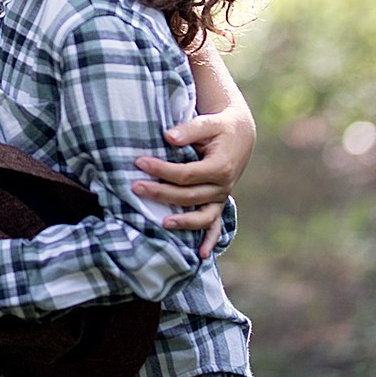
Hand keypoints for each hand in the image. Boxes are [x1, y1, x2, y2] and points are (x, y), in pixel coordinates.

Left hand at [134, 106, 254, 257]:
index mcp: (219, 167)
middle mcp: (222, 186)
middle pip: (189, 196)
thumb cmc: (220, 126)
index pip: (185, 174)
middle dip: (161, 194)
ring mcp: (221, 197)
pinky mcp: (218, 202)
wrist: (240, 134)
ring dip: (182, 222)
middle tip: (135, 187)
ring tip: (161, 223)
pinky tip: (200, 254)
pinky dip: (209, 239)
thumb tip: (168, 137)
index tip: (140, 162)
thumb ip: (189, 130)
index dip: (162, 170)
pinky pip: (215, 225)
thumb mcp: (208, 122)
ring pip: (202, 216)